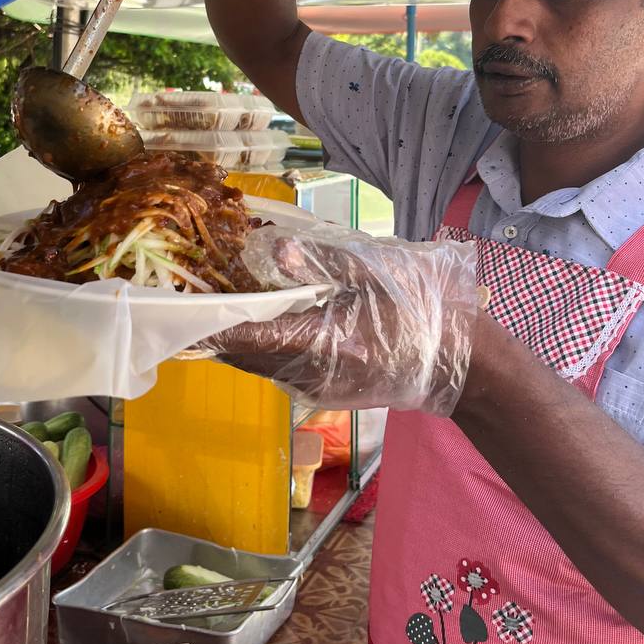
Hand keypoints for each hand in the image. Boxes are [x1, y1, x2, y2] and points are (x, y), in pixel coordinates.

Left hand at [201, 226, 479, 413]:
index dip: (213, 324)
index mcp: (322, 342)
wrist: (460, 364)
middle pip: (245, 356)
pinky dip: (261, 347)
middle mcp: (310, 375)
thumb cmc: (422, 311)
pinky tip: (260, 321)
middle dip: (218, 329)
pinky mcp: (325, 393)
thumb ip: (323, 260)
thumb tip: (275, 249)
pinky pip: (277, 371)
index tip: (182, 307)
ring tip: (218, 304)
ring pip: (259, 366)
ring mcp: (317, 389)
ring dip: (238, 339)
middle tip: (192, 297)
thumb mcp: (376, 272)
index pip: (249, 336)